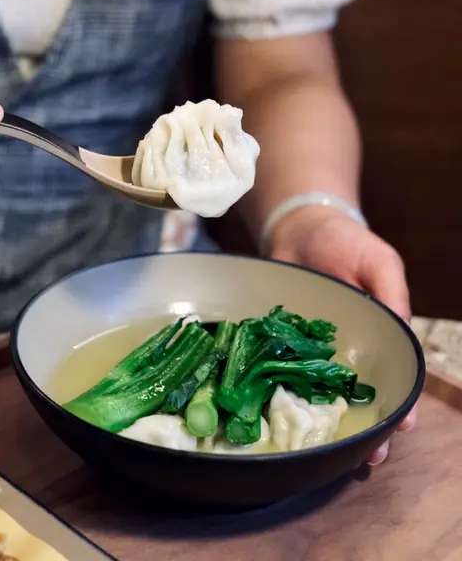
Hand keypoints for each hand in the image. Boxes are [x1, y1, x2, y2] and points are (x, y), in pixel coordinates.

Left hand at [268, 207, 416, 464]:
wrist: (299, 224)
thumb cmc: (346, 241)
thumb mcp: (379, 262)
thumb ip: (392, 295)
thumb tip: (404, 332)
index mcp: (378, 333)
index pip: (394, 377)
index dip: (400, 405)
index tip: (399, 431)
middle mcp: (348, 349)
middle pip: (361, 396)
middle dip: (366, 427)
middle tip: (365, 458)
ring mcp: (313, 349)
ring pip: (321, 393)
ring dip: (326, 420)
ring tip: (329, 449)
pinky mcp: (281, 342)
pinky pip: (282, 371)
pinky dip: (283, 393)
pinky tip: (279, 415)